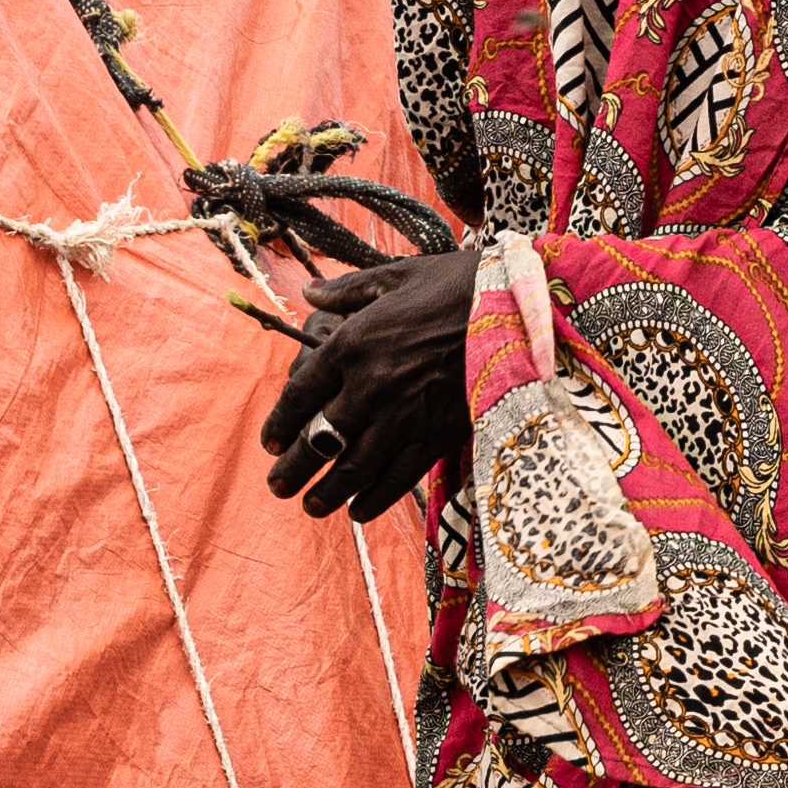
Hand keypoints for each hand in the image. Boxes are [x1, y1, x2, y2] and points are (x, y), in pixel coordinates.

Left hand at [258, 241, 484, 517]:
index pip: (299, 395)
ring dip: (327, 492)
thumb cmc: (455, 285)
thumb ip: (347, 291)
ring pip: (352, 468)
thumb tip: (309, 293)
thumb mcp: (395, 275)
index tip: (270, 444)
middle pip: (318, 439)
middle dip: (293, 470)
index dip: (279, 425)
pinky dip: (373, 500)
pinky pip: (396, 479)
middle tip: (278, 488)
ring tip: (312, 507)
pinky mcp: (437, 436)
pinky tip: (359, 511)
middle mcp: (370, 385)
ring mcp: (403, 416)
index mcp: (352, 344)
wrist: (517, 307)